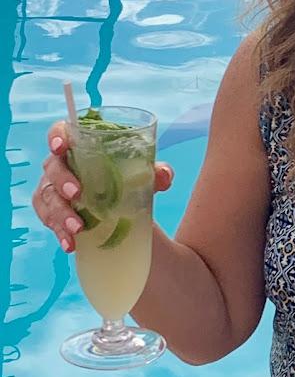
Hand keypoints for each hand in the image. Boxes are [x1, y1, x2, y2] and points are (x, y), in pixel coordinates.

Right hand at [32, 121, 173, 253]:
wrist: (124, 210)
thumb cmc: (128, 180)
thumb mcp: (145, 174)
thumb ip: (157, 171)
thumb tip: (164, 174)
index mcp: (81, 146)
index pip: (62, 132)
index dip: (57, 136)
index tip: (62, 146)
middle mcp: (62, 165)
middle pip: (52, 166)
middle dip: (62, 180)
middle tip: (77, 194)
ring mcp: (53, 189)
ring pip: (47, 197)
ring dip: (61, 213)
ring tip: (78, 228)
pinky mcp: (51, 212)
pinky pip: (49, 221)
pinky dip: (60, 233)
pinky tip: (70, 244)